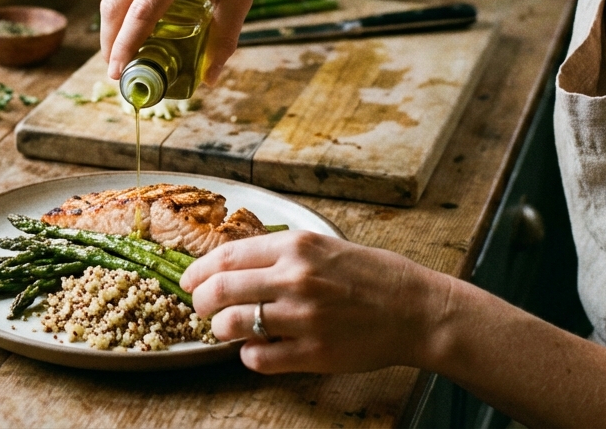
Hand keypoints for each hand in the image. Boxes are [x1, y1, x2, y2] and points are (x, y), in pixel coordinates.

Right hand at [100, 0, 267, 83]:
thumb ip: (225, 37)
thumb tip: (209, 79)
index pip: (142, 12)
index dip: (126, 46)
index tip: (118, 73)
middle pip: (115, 5)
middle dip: (110, 43)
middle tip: (116, 72)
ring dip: (110, 26)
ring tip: (120, 52)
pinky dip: (117, 4)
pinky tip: (128, 23)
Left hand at [181, 230, 444, 373]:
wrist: (416, 309)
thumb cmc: (372, 276)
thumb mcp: (324, 246)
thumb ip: (280, 254)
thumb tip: (234, 266)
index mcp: (296, 246)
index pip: (226, 256)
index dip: (198, 271)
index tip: (189, 281)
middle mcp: (296, 278)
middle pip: (220, 290)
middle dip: (200, 302)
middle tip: (201, 309)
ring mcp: (303, 317)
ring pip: (232, 325)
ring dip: (221, 329)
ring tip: (228, 330)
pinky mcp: (313, 352)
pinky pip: (258, 358)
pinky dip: (248, 356)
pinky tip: (256, 350)